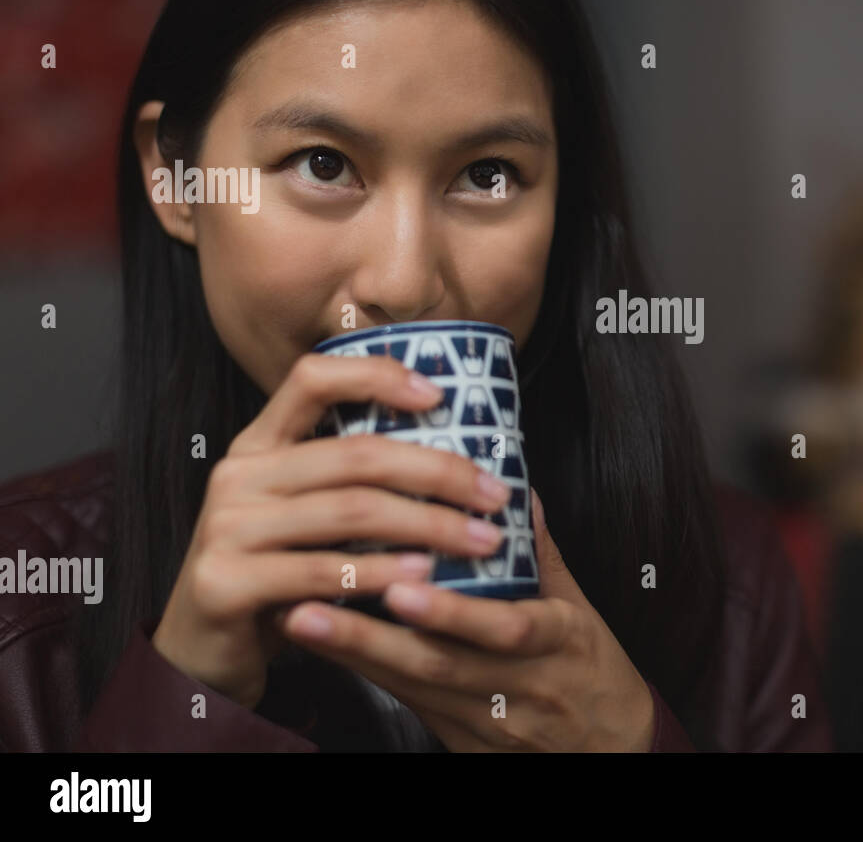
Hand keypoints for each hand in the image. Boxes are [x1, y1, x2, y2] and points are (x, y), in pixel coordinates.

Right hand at [151, 352, 510, 708]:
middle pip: (356, 454)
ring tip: (481, 540)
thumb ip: (347, 479)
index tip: (439, 395)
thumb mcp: (302, 513)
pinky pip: (322, 570)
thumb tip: (452, 450)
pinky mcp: (225, 582)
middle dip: (438, 471)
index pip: (312, 377)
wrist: (201, 654)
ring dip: (429, 525)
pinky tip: (426, 576)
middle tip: (494, 494)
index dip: (376, 375)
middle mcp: (238, 475)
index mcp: (258, 444)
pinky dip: (382, 572)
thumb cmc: (274, 575)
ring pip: (351, 510)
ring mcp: (226, 528)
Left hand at [278, 490, 656, 751]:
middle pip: (441, 666)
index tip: (401, 587)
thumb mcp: (582, 610)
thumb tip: (519, 492)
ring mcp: (491, 724)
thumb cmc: (594, 671)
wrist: (612, 751)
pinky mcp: (465, 745)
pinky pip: (411, 707)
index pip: (507, 628)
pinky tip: (330, 650)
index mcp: (559, 642)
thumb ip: (544, 554)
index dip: (452, 613)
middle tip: (308, 607)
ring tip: (301, 623)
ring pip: (415, 690)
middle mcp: (522, 687)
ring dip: (356, 655)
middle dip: (371, 638)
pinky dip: (369, 676)